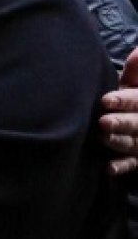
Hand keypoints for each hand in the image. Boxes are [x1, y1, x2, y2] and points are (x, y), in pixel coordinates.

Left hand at [101, 46, 137, 175]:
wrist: (135, 113)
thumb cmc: (133, 95)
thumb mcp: (137, 81)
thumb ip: (137, 70)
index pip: (137, 100)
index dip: (123, 100)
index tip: (105, 100)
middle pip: (137, 124)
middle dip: (121, 123)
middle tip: (102, 122)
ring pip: (134, 144)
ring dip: (119, 142)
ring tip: (103, 138)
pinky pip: (133, 164)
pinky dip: (122, 167)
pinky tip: (108, 168)